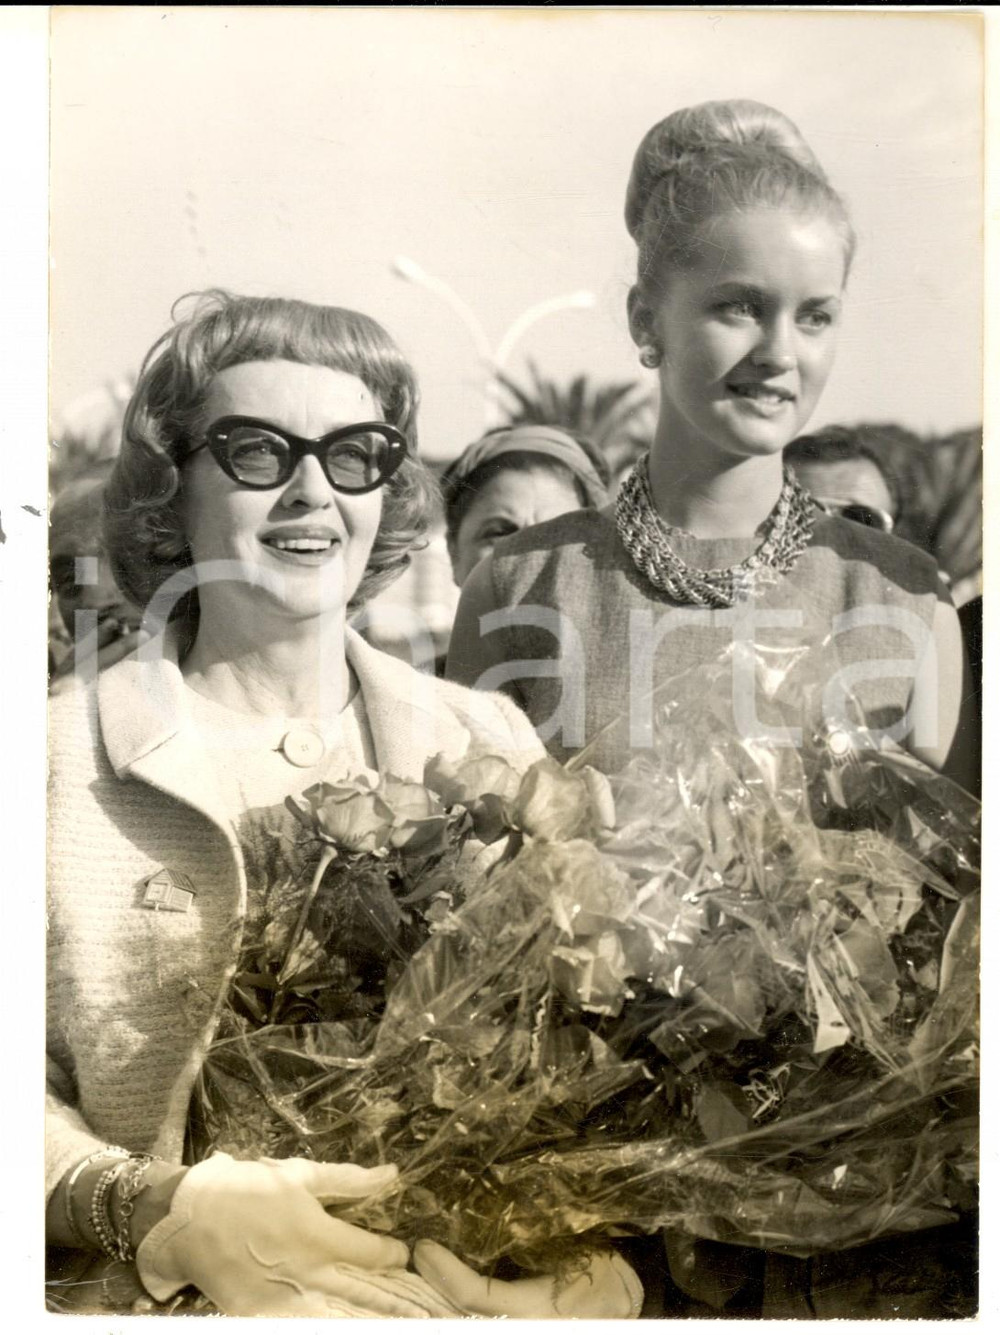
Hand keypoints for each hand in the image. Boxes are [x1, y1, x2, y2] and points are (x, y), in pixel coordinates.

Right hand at [135, 1153, 451, 1316]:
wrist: (189, 1218)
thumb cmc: (247, 1187)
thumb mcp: (299, 1175)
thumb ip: (349, 1181)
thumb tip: (393, 1174)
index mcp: (320, 1234)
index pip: (374, 1254)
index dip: (397, 1256)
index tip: (410, 1256)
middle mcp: (308, 1272)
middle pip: (364, 1295)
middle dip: (398, 1303)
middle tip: (430, 1311)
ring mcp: (285, 1300)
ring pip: (339, 1317)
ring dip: (370, 1317)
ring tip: (405, 1319)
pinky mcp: (263, 1316)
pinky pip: (305, 1325)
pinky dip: (327, 1325)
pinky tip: (350, 1323)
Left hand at [414, 1239, 643, 1318]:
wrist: (625, 1294)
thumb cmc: (600, 1266)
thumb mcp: (567, 1249)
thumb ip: (526, 1241)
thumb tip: (482, 1219)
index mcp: (536, 1310)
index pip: (475, 1296)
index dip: (445, 1272)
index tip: (424, 1246)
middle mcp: (523, 1325)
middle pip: (461, 1312)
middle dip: (434, 1284)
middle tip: (415, 1252)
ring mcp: (520, 1326)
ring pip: (466, 1316)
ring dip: (442, 1291)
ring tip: (425, 1260)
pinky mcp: (519, 1323)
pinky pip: (480, 1316)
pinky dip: (458, 1298)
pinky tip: (445, 1276)